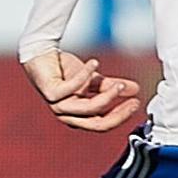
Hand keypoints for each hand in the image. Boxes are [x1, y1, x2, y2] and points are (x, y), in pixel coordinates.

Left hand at [23, 50, 140, 132]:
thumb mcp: (93, 79)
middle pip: (96, 122)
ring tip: (120, 84)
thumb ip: (111, 86)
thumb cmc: (64, 70)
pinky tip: (95, 63)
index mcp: (77, 116)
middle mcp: (67, 114)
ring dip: (108, 96)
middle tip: (134, 100)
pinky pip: (73, 87)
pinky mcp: (51, 91)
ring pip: (88, 108)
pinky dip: (86, 75)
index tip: (136, 103)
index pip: (103, 123)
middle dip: (118, 113)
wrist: (41, 54)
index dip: (121, 115)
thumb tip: (134, 89)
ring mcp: (58, 105)